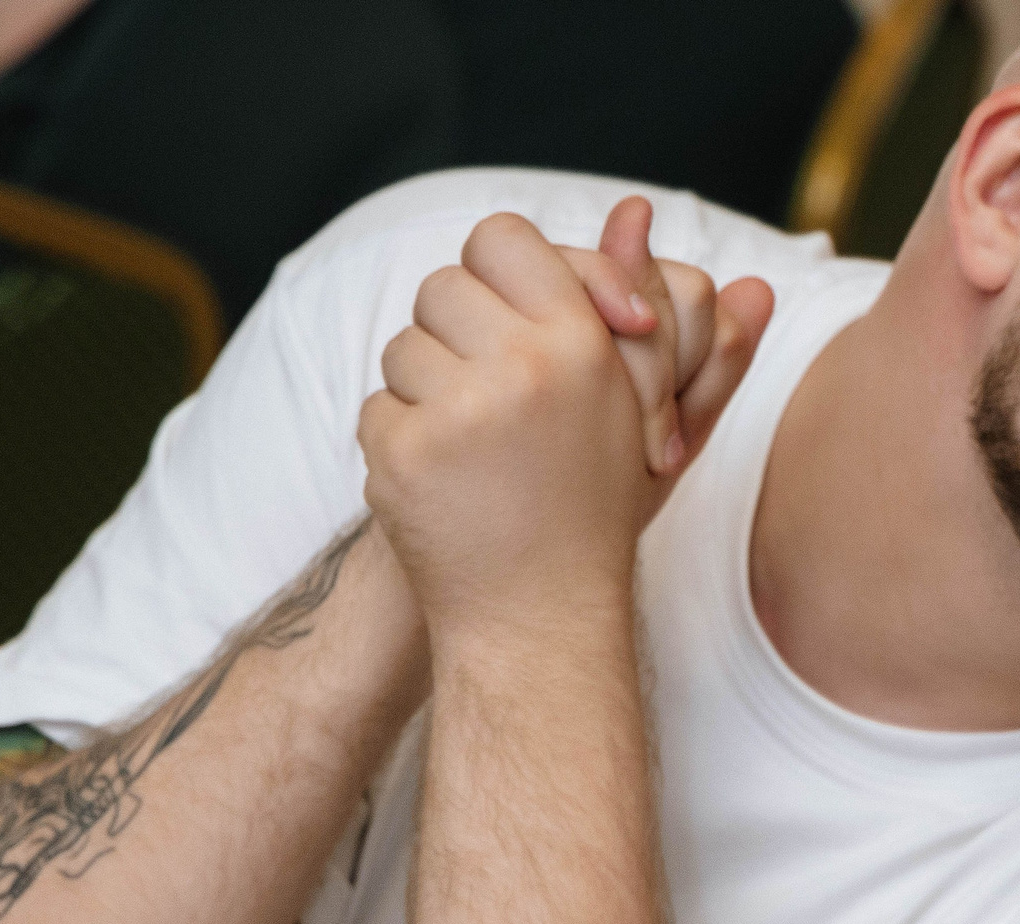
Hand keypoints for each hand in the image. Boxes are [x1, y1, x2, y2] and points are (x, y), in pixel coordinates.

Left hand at [358, 198, 773, 643]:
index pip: (502, 237)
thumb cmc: (595, 507)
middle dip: (456, 334)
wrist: (543, 619)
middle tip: (490, 391)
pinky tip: (444, 483)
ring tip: (473, 446)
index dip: (497, 270)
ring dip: (426, 389)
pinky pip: (379, 407)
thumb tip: (637, 208)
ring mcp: (459, 413)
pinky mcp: (404, 455)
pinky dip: (402, 442)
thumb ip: (640, 302)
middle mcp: (525, 369)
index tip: (513, 318)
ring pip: (404, 347)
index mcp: (586, 344)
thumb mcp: (639, 404)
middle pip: (442, 287)